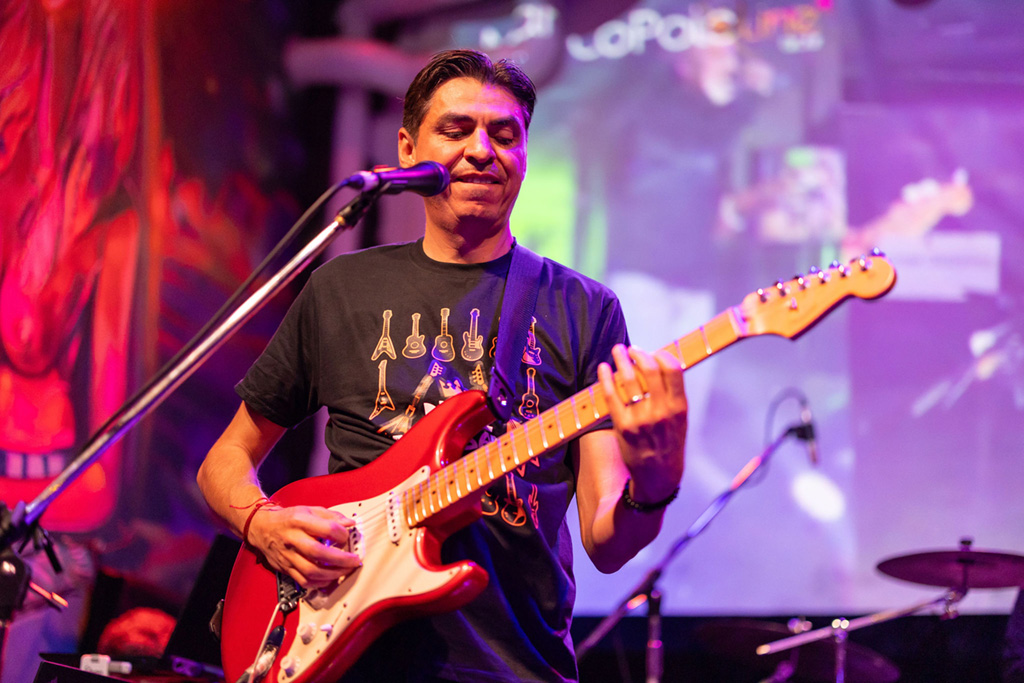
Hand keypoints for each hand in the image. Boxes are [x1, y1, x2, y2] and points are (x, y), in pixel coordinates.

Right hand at [247, 505, 361, 588]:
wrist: (262, 528)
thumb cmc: (288, 519)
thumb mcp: (309, 510)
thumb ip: (331, 516)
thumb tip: (350, 523)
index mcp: (300, 521)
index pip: (326, 529)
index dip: (342, 534)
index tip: (347, 537)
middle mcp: (292, 539)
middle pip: (319, 553)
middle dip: (341, 559)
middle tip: (354, 561)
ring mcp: (288, 556)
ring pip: (311, 571)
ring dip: (332, 574)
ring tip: (345, 571)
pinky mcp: (285, 568)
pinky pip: (303, 581)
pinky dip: (319, 583)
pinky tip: (329, 579)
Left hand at [598, 344, 686, 502]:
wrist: (659, 477)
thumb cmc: (669, 446)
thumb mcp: (681, 420)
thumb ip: (672, 395)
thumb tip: (657, 365)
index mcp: (679, 408)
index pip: (673, 369)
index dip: (661, 354)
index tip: (653, 352)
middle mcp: (661, 412)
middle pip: (649, 370)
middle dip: (638, 353)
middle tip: (632, 349)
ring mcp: (641, 420)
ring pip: (629, 380)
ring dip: (621, 360)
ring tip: (618, 351)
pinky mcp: (623, 427)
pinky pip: (611, 397)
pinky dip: (605, 379)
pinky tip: (603, 369)